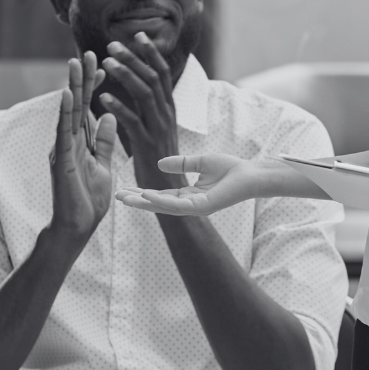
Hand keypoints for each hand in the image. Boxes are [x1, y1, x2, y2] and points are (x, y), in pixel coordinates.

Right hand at [48, 53, 119, 242]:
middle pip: (77, 104)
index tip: (104, 65)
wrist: (77, 227)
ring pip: (68, 113)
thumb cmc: (87, 199)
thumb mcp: (103, 165)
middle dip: (83, 78)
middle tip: (88, 52)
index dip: (96, 87)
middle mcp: (69, 141)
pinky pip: (62, 134)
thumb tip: (109, 116)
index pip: (89, 109)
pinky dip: (63, 114)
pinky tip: (65, 95)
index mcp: (81, 142)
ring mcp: (63, 149)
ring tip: (73, 63)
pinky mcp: (60, 161)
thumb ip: (104, 142)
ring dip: (71, 87)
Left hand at [96, 32, 179, 188]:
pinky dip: (118, 108)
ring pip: (144, 94)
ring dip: (126, 75)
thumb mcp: (156, 127)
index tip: (138, 34)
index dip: (151, 53)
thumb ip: (148, 106)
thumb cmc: (158, 159)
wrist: (169, 190)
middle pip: (153, 77)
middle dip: (134, 58)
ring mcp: (158, 128)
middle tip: (113, 43)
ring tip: (107, 62)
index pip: (162, 73)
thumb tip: (138, 84)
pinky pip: (132, 122)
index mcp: (167, 108)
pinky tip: (103, 98)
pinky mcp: (147, 145)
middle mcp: (166, 114)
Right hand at [115, 153, 274, 216]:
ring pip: (164, 207)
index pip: (160, 195)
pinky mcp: (203, 207)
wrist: (251, 174)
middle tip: (117, 196)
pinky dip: (162, 200)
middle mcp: (190, 203)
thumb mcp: (201, 162)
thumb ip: (181, 163)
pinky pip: (178, 205)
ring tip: (126, 198)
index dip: (142, 193)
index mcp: (189, 194)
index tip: (124, 189)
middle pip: (158, 204)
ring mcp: (196, 207)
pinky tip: (148, 195)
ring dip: (145, 203)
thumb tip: (160, 164)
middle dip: (138, 201)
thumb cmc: (231, 169)